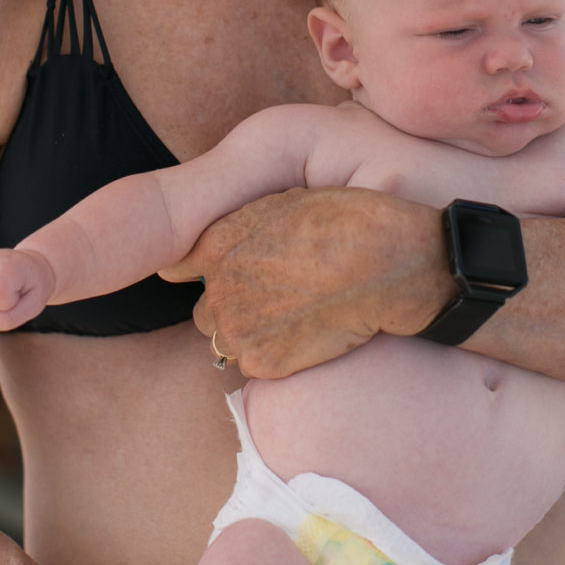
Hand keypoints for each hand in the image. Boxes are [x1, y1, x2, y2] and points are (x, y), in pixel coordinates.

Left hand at [158, 186, 446, 377]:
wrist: (388, 262)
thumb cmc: (349, 220)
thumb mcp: (286, 200)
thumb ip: (243, 224)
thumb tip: (216, 243)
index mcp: (218, 242)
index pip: (177, 266)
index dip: (204, 272)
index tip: (228, 276)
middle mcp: (217, 286)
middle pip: (205, 311)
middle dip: (233, 307)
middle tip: (281, 297)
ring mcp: (238, 327)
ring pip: (229, 341)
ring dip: (253, 334)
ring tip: (299, 317)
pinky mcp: (263, 361)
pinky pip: (257, 365)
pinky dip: (278, 357)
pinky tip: (311, 335)